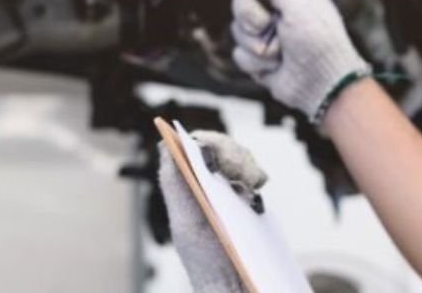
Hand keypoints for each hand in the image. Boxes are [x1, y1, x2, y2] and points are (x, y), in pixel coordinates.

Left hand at [158, 130, 267, 292]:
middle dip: (234, 155)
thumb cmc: (205, 263)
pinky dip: (256, 181)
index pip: (196, 147)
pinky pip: (255, 179)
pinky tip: (256, 199)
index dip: (210, 143)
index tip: (219, 156)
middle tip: (241, 176)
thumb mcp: (186, 222)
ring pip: (241, 161)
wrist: (235, 287)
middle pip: (222, 149)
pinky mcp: (249, 205)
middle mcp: (205, 187)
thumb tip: (165, 144)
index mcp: (186, 188)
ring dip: (247, 167)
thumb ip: (175, 184)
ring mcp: (229, 194)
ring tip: (250, 186)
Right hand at [224, 0, 369, 119]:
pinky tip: (275, 67)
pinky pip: (239, 53)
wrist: (322, 84)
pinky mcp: (259, 57)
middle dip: (249, 14)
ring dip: (256, 43)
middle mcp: (278, 7)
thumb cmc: (320, 41)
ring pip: (236, 28)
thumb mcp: (300, 2)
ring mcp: (267, 33)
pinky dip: (255, 62)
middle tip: (267, 26)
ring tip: (280, 52)